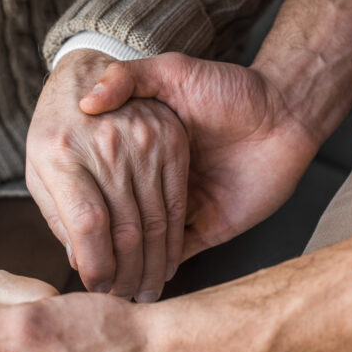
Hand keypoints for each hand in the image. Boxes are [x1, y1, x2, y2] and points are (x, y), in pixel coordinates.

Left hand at [26, 49, 188, 301]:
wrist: (84, 67)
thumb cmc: (54, 127)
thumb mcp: (40, 168)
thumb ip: (59, 216)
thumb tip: (80, 263)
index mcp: (60, 155)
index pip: (85, 225)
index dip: (96, 266)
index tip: (98, 288)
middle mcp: (102, 146)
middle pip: (124, 228)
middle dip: (127, 275)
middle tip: (125, 298)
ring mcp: (140, 139)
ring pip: (155, 220)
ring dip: (152, 265)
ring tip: (144, 290)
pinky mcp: (169, 137)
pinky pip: (175, 200)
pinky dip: (172, 238)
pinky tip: (164, 261)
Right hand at [79, 53, 319, 253]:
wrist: (286, 109)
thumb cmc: (230, 87)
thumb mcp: (174, 72)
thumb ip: (129, 78)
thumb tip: (86, 99)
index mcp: (143, 152)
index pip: (104, 186)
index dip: (84, 203)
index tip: (65, 218)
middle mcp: (158, 183)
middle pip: (122, 220)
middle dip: (104, 243)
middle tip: (82, 262)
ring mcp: (184, 208)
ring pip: (148, 244)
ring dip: (129, 261)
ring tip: (105, 279)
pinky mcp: (211, 227)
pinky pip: (182, 254)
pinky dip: (162, 268)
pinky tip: (138, 277)